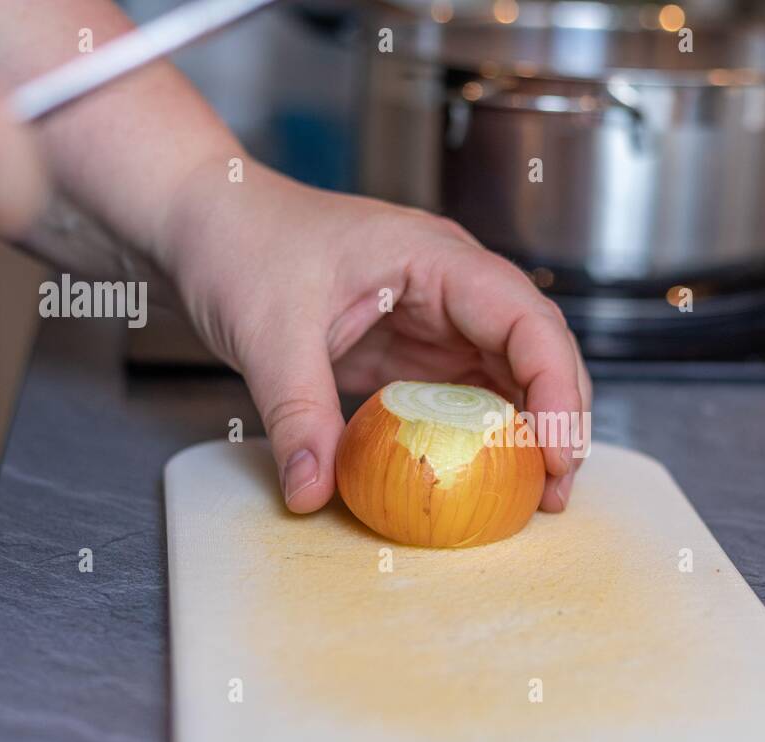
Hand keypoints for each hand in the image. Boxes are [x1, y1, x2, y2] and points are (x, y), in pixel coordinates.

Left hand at [158, 158, 590, 515]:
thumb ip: (297, 413)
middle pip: (536, 350)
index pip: (525, 319)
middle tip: (557, 489)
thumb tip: (313, 493)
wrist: (205, 223)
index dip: (556, 387)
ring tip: (537, 496)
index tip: (558, 450)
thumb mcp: (267, 331)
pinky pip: (465, 397)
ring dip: (530, 432)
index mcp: (436, 258)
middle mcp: (451, 287)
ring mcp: (436, 319)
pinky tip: (487, 476)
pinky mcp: (413, 351)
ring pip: (510, 377)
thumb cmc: (240, 243)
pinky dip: (484, 436)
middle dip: (559, 418)